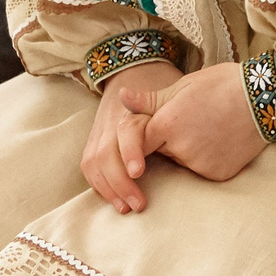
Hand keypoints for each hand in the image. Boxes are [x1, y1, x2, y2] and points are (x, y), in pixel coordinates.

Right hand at [83, 62, 179, 212]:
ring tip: (126, 207)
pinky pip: (89, 164)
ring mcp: (98, 130)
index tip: (139, 172)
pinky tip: (114, 198)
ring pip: (92, 162)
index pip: (121, 132)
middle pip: (102, 154)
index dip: (128, 152)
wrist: (137, 68)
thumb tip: (186, 138)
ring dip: (106, 188)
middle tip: (138, 204)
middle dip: (117, 182)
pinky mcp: (94, 139)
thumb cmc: (161, 87)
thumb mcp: (170, 95)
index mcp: (128, 110)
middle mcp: (109, 121)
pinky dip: (99, 184)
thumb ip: (172, 116)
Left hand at [142, 63, 267, 181]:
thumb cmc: (223, 85)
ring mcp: (201, 165)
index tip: (140, 145)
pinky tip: (221, 140)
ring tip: (208, 126)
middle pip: (160, 151)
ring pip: (181, 161)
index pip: (137, 142)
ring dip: (185, 149)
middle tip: (188, 119)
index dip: (135, 143)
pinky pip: (201, 169)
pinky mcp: (217, 174)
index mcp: (168, 124)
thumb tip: (122, 97)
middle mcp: (182, 149)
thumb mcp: (184, 85)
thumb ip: (150, 100)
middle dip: (165, 139)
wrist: (265, 97)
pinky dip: (206, 158)